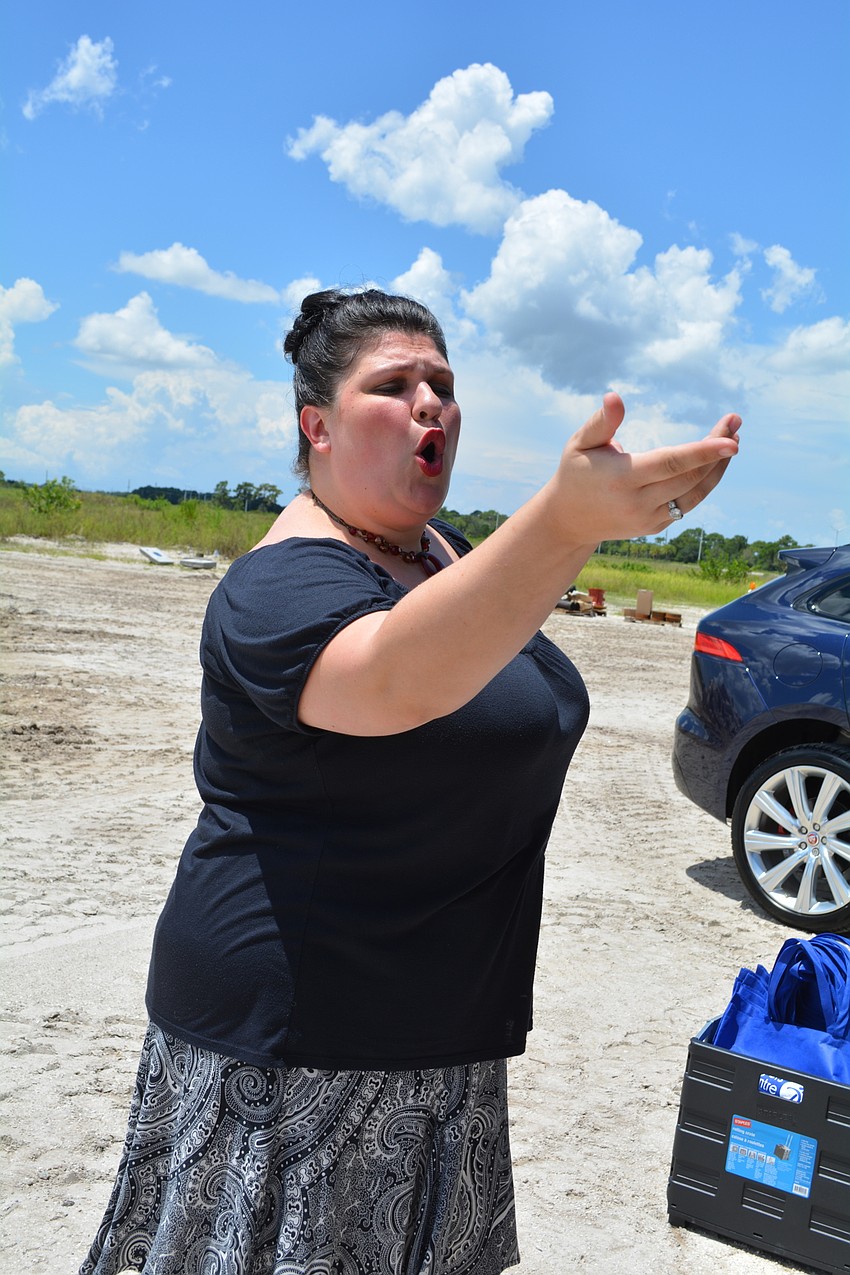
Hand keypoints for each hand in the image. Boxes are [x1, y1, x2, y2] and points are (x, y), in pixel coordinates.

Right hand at [551, 393, 740, 543]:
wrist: (567, 521)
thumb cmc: (575, 473)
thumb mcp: (580, 443)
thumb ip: (601, 421)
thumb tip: (615, 396)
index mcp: (622, 478)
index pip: (670, 464)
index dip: (704, 451)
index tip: (732, 439)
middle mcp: (638, 502)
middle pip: (691, 478)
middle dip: (719, 451)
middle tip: (735, 422)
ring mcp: (649, 518)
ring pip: (695, 494)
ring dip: (718, 468)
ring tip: (733, 441)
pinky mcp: (655, 526)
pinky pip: (687, 503)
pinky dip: (704, 482)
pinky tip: (713, 461)